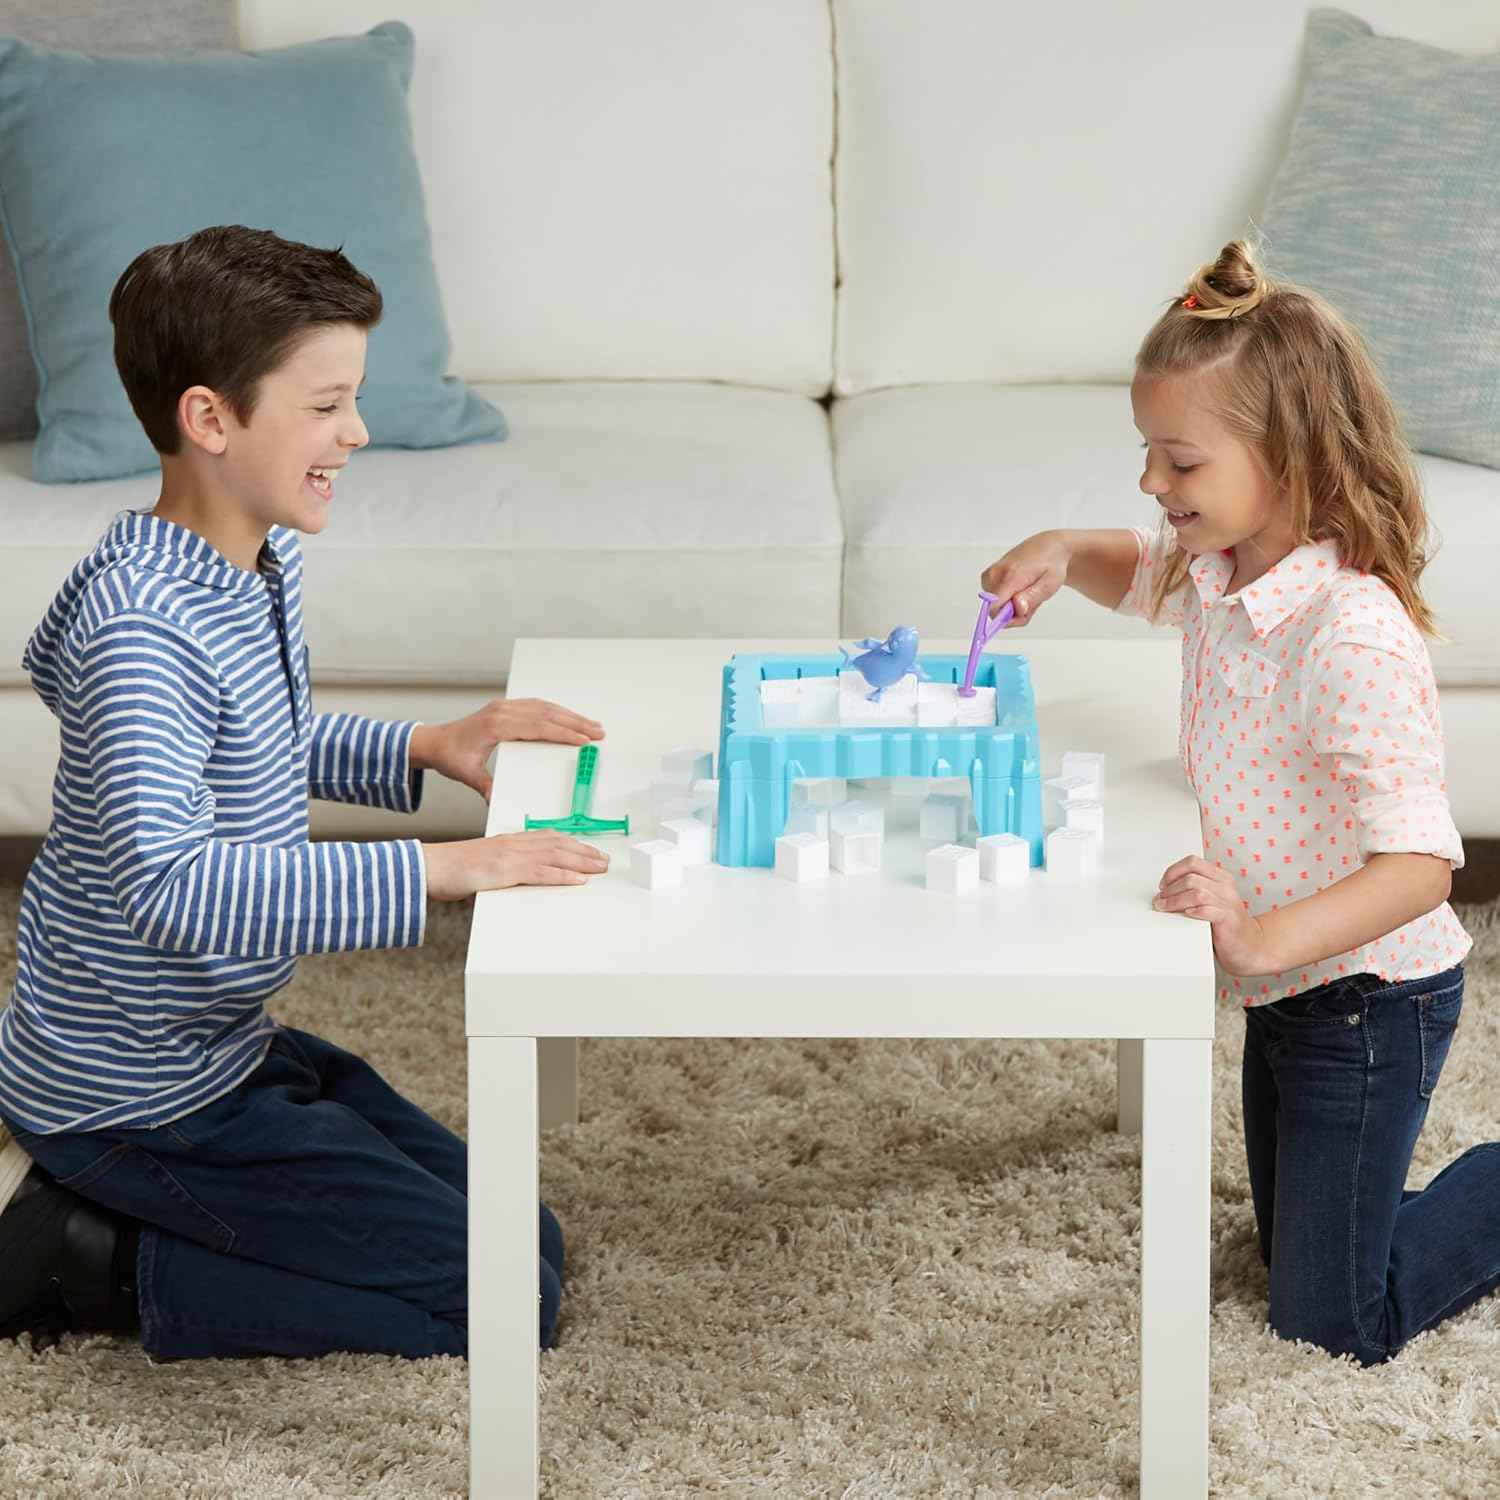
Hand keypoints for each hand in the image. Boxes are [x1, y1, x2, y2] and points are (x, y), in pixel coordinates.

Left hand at [413, 699, 603, 801]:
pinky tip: (568, 717)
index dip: (563, 732)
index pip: (537, 727)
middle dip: (575, 723)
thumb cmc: (451, 757)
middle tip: (598, 732)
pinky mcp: (505, 707)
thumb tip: (498, 803)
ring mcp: (504, 707)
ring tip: (591, 724)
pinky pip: (535, 705)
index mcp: (495, 726)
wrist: (435, 741)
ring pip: (544, 706)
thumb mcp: (468, 775)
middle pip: (546, 714)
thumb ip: (486, 787)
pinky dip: (556, 711)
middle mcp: (502, 711)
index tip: (583, 739)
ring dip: (569, 715)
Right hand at [423, 832, 609, 899]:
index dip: (571, 843)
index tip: (588, 849)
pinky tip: (578, 880)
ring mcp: (511, 856)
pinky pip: (541, 873)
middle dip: (584, 852)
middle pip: (557, 844)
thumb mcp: (482, 865)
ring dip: (582, 862)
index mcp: (508, 841)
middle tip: (604, 860)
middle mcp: (513, 844)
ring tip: (601, 868)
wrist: (429, 867)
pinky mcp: (506, 870)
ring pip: (555, 856)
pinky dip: (563, 876)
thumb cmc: (450, 869)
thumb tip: (513, 877)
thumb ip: (501, 868)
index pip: (547, 837)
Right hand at [979, 531, 1070, 627]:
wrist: (1047, 547)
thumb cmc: (1051, 566)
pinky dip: (1008, 600)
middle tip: (1032, 601)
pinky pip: (994, 600)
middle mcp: (995, 574)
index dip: (1006, 619)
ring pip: (995, 607)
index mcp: (1011, 576)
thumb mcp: (1050, 584)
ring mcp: (989, 575)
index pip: (994, 607)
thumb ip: (1032, 598)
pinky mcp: (987, 577)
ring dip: (1013, 608)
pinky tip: (1020, 589)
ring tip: (1028, 592)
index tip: (1023, 615)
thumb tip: (1017, 608)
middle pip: (995, 611)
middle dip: (1014, 614)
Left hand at [1152, 856, 1276, 975]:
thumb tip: (1162, 891)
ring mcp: (1228, 902)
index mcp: (1220, 877)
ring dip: (1175, 901)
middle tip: (1160, 901)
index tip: (1162, 885)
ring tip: (1165, 908)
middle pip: (1190, 878)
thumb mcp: (1209, 900)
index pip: (1192, 862)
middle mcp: (1226, 887)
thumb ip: (1192, 890)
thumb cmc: (1225, 923)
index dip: (1172, 872)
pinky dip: (1194, 911)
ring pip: (1196, 892)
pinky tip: (1186, 914)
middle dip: (1170, 889)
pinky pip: (1208, 909)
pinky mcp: (1228, 919)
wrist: (1248, 945)